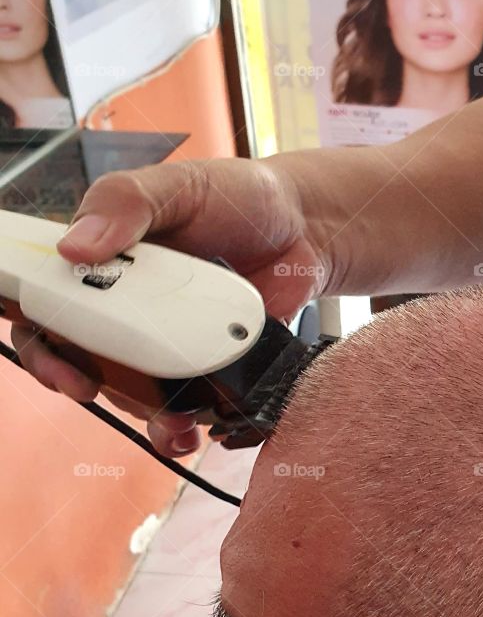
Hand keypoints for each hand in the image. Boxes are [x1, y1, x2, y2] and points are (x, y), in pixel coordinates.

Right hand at [12, 158, 323, 455]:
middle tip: (93, 391)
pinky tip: (196, 430)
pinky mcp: (211, 367)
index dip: (41, 341)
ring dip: (145, 417)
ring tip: (169, 423)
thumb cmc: (237, 196)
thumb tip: (73, 245)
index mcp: (105, 264)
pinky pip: (191, 406)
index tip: (57, 358)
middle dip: (82, 385)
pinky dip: (190, 425)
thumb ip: (126, 204)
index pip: (48, 307)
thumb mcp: (177, 185)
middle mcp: (129, 310)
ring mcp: (169, 343)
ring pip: (136, 394)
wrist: (308, 226)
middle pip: (84, 361)